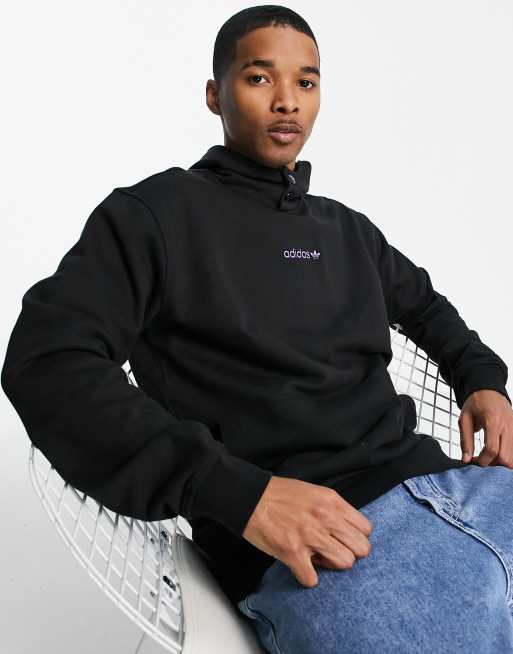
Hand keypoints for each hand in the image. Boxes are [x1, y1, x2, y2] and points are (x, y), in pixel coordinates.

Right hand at [242, 475, 372, 588]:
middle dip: (348, 552)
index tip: (343, 539)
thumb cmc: (279, 495)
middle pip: (361, 548)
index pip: (365, 529)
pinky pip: (313, 579)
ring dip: (331, 565)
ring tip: (316, 557)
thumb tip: (346, 531)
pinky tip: (299, 565)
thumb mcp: (313, 492)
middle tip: (331, 550)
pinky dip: (306, 576)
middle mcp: (325, 517)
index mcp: (331, 501)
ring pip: (345, 563)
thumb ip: (332, 509)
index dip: (355, 537)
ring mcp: (309, 535)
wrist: (249, 497)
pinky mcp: (292, 552)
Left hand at [459, 389, 512, 467]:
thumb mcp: (464, 419)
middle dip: (493, 464)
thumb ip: (465, 440)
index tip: (475, 461)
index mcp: (492, 422)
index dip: (483, 460)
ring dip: (500, 461)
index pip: (492, 449)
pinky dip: (506, 455)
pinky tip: (495, 452)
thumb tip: (465, 460)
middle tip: (482, 460)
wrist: (488, 390)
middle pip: (506, 457)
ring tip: (488, 456)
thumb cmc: (475, 403)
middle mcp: (507, 427)